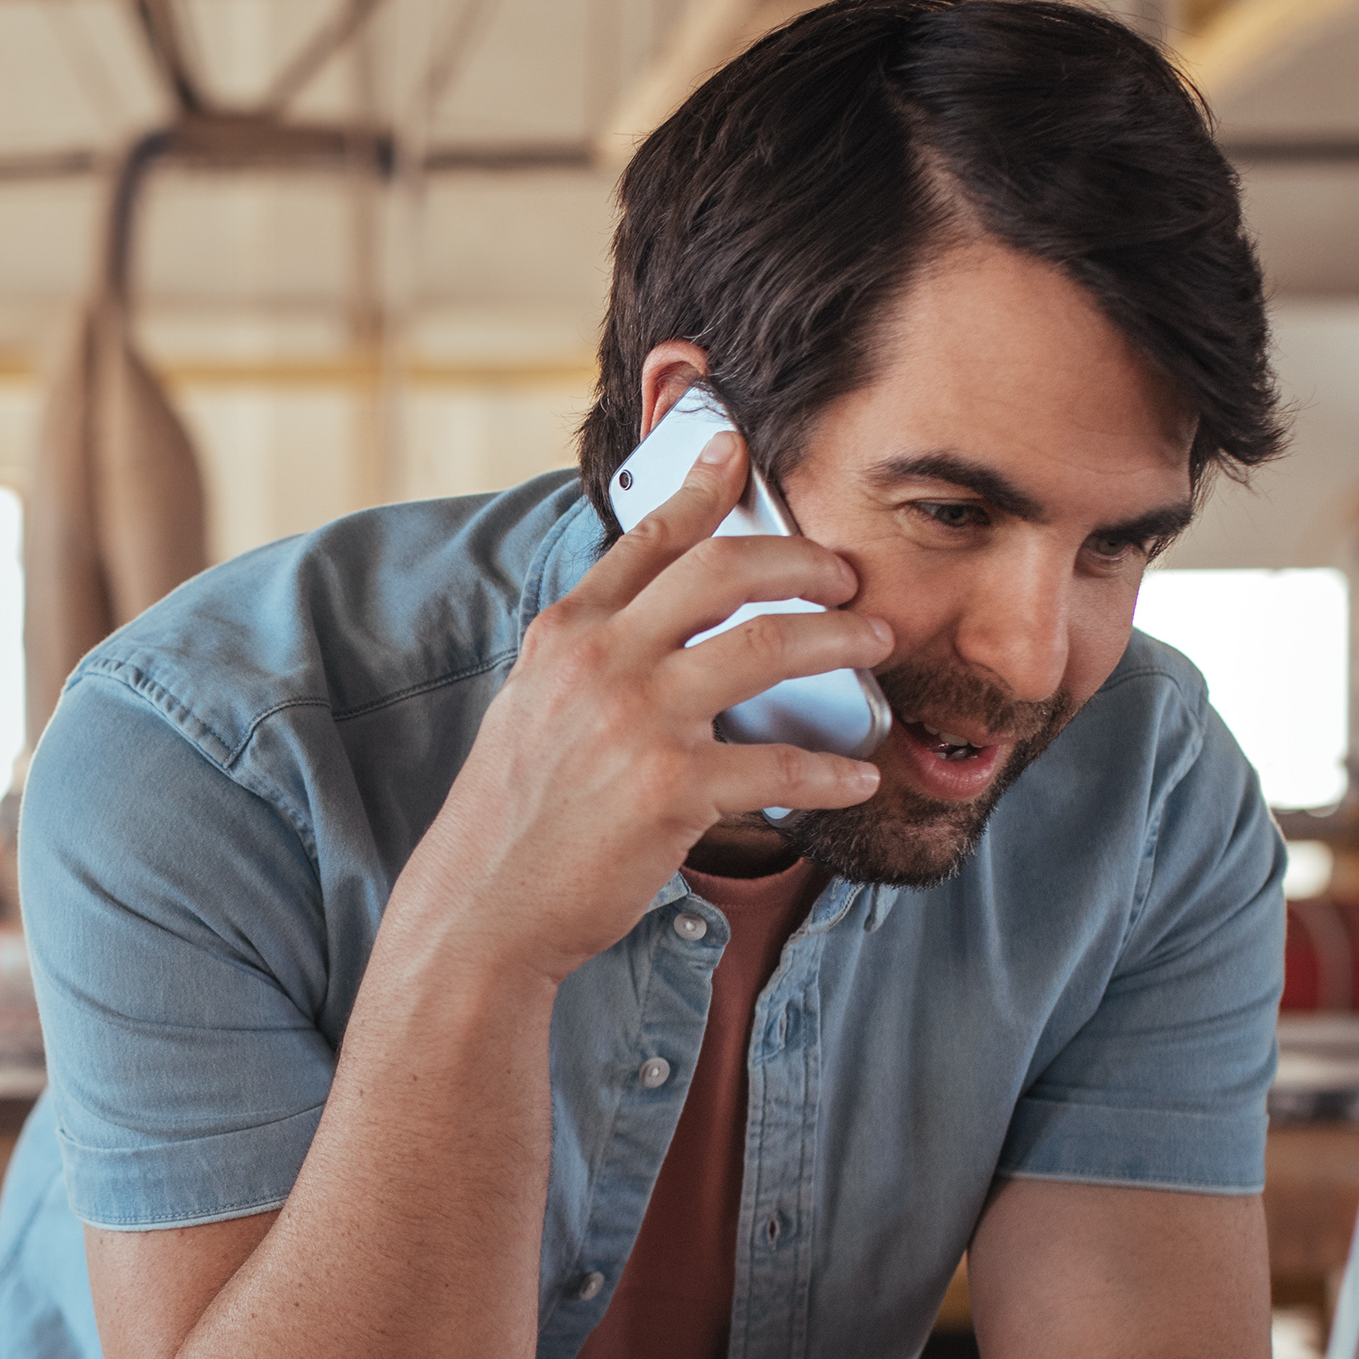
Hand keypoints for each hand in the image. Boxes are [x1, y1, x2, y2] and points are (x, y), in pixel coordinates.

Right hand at [389, 430, 885, 990]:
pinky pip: (778, 765)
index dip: (703, 487)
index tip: (738, 452)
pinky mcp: (671, 791)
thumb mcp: (532, 707)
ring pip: (767, 646)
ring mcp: (637, 722)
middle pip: (725, 570)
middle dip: (804, 560)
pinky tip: (858, 773)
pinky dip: (831, 771)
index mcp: (567, 634)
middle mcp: (602, 662)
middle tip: (845, 574)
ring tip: (875, 643)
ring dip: (840, 639)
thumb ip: (587, 656)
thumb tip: (645, 626)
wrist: (484, 907)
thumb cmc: (512, 817)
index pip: (648, 539)